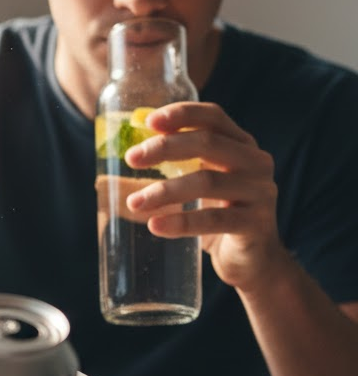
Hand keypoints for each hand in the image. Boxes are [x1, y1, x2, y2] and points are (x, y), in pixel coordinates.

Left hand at [124, 101, 291, 291]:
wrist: (253, 261)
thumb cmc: (218, 215)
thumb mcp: (198, 186)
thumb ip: (170, 170)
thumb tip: (115, 165)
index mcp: (241, 145)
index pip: (213, 117)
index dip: (182, 114)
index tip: (147, 121)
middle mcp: (256, 163)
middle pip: (208, 143)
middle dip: (165, 148)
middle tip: (131, 158)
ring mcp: (260, 193)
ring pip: (207, 182)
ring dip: (165, 191)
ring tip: (134, 203)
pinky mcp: (255, 225)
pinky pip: (215, 221)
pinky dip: (182, 222)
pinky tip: (156, 226)